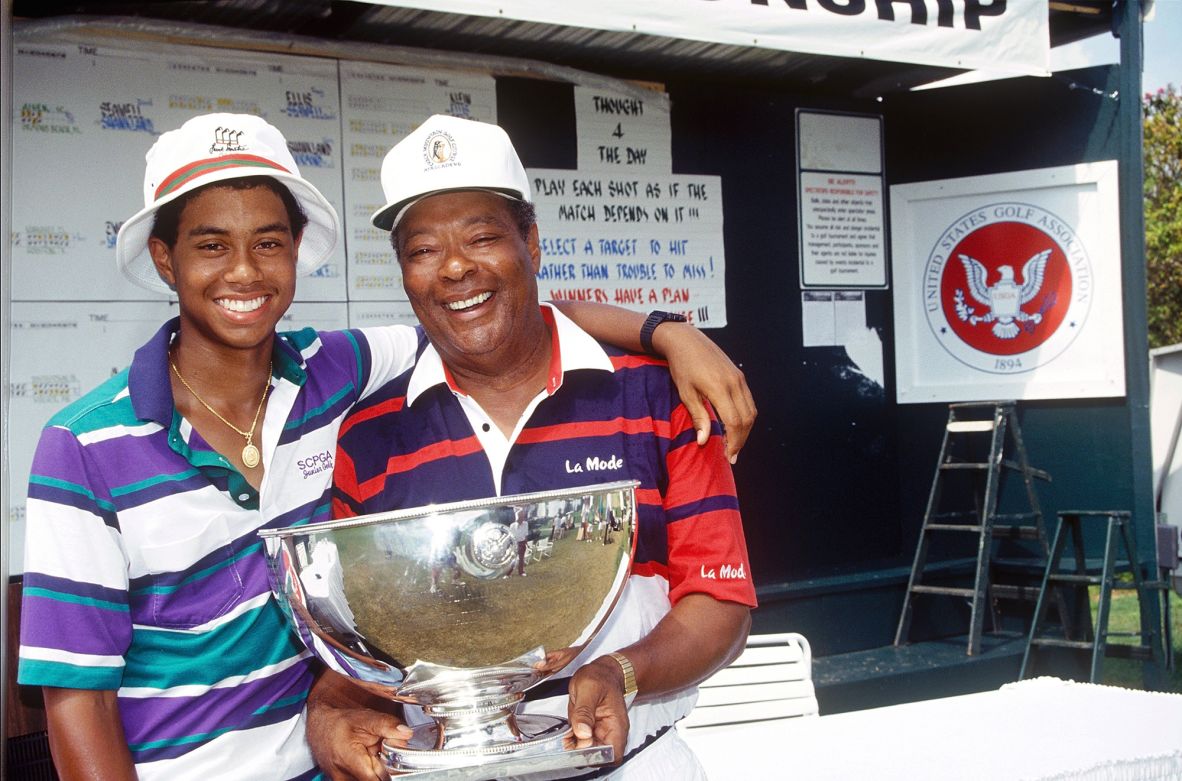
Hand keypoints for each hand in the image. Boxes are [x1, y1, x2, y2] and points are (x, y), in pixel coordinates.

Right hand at [306, 701, 412, 780]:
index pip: (379, 780)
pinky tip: (367, 758)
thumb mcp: (364, 718)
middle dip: (385, 768)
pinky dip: (369, 770)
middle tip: (381, 750)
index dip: (392, 770)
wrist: (318, 725)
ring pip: (369, 779)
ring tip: (372, 752)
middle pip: (375, 780)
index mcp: (349, 761)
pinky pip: (363, 779)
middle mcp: (344, 777)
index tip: (396, 758)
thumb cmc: (337, 722)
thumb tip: (406, 733)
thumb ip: (387, 725)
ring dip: (376, 769)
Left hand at [565, 657, 630, 762]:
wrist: (600, 671)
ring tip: (566, 735)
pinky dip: (572, 741)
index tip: (582, 746)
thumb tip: (582, 733)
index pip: (612, 755)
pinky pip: (581, 742)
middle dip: (582, 752)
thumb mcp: (589, 689)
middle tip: (569, 741)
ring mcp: (599, 732)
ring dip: (575, 747)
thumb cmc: (600, 677)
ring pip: (588, 751)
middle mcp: (610, 732)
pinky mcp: (589, 730)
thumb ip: (584, 711)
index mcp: (616, 725)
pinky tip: (566, 733)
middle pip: (599, 756)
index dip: (597, 756)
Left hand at [655, 322, 756, 462]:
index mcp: (719, 388)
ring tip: (735, 444)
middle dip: (741, 440)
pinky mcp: (739, 375)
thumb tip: (704, 441)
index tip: (728, 457)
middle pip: (746, 419)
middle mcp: (734, 383)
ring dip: (745, 430)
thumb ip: (698, 417)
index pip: (734, 422)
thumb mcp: (685, 392)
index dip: (733, 442)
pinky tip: (736, 426)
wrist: (686, 340)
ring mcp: (739, 378)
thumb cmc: (681, 366)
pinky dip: (745, 416)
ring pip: (751, 411)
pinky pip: (748, 401)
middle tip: (732, 455)